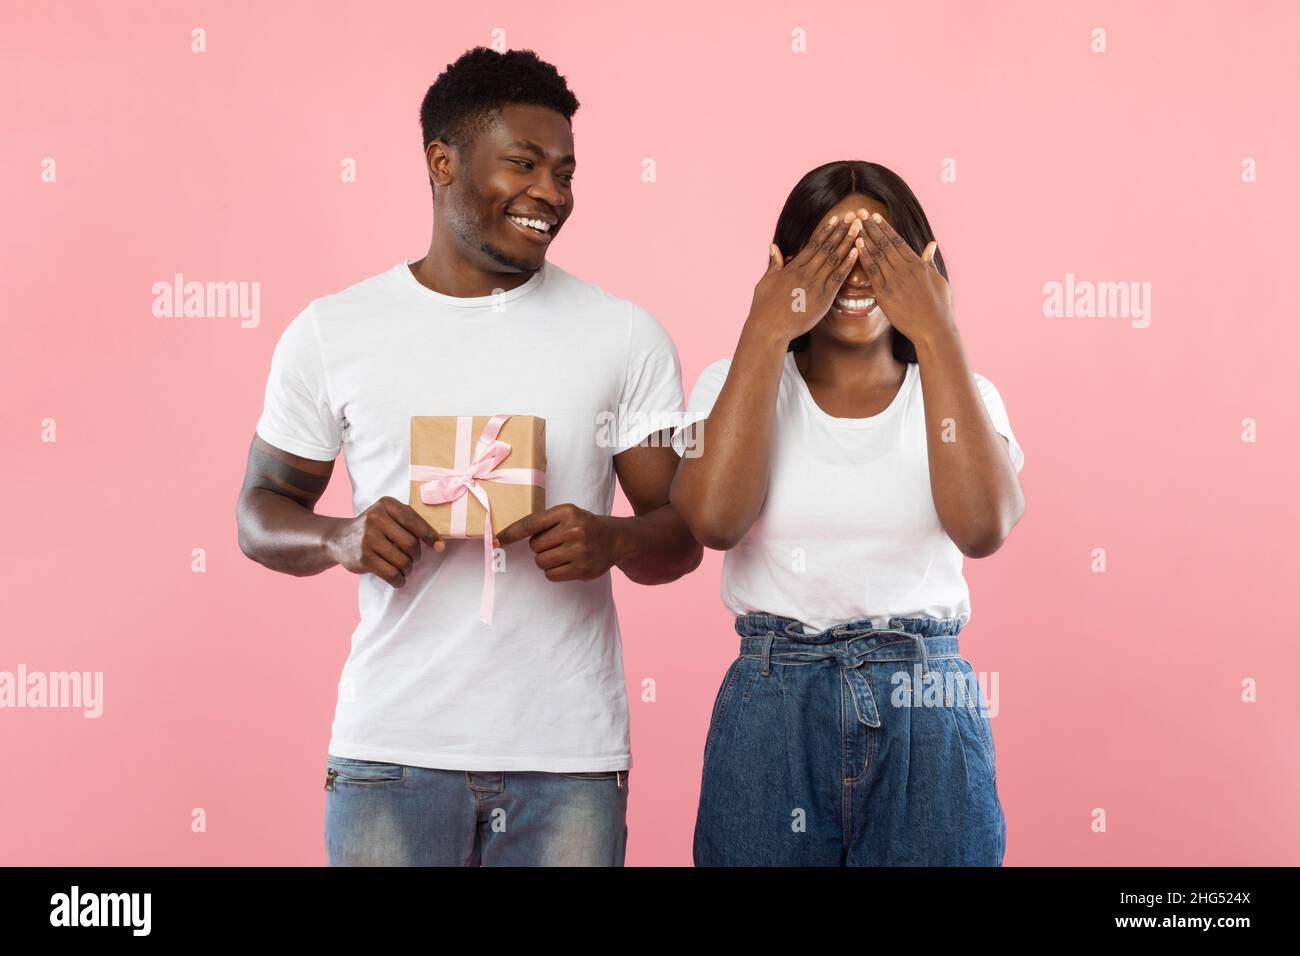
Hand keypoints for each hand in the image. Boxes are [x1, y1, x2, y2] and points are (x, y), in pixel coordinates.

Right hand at [326, 496, 443, 587]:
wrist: (338, 538)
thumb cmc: (373, 528)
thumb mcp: (388, 515)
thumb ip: (411, 523)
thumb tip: (439, 544)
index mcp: (386, 504)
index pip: (413, 520)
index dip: (429, 535)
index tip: (439, 546)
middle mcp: (375, 518)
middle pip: (411, 544)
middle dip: (416, 556)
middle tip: (412, 558)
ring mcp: (368, 539)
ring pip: (403, 561)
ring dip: (407, 569)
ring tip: (402, 567)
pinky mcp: (363, 558)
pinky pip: (392, 574)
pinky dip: (399, 580)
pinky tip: (398, 579)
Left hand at [495, 503, 626, 581]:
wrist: (617, 538)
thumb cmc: (585, 525)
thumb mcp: (568, 514)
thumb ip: (544, 522)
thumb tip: (508, 537)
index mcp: (567, 511)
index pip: (530, 524)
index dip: (510, 534)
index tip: (496, 541)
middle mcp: (573, 529)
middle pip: (534, 546)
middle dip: (540, 546)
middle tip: (557, 543)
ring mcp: (578, 550)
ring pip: (541, 561)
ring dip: (546, 560)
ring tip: (562, 553)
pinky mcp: (582, 569)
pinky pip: (551, 575)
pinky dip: (554, 571)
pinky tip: (567, 563)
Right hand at [747, 214, 861, 343]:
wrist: (768, 328)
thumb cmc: (764, 307)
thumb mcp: (766, 281)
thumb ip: (774, 263)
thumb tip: (773, 246)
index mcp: (793, 267)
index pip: (813, 244)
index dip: (826, 230)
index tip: (836, 219)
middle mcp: (805, 273)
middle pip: (827, 247)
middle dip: (841, 231)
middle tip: (853, 216)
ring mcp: (815, 285)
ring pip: (834, 259)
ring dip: (848, 242)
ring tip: (858, 228)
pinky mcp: (823, 299)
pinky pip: (838, 278)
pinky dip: (847, 264)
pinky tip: (856, 252)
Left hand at [854, 210, 953, 345]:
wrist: (934, 328)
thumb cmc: (939, 306)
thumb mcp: (938, 279)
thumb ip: (930, 261)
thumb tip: (931, 245)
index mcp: (917, 264)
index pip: (897, 241)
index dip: (885, 228)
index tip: (875, 217)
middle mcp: (905, 268)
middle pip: (884, 243)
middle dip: (870, 227)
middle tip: (859, 213)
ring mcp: (894, 280)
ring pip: (877, 254)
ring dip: (864, 237)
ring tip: (853, 225)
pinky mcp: (885, 293)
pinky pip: (872, 271)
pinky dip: (864, 257)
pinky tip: (856, 246)